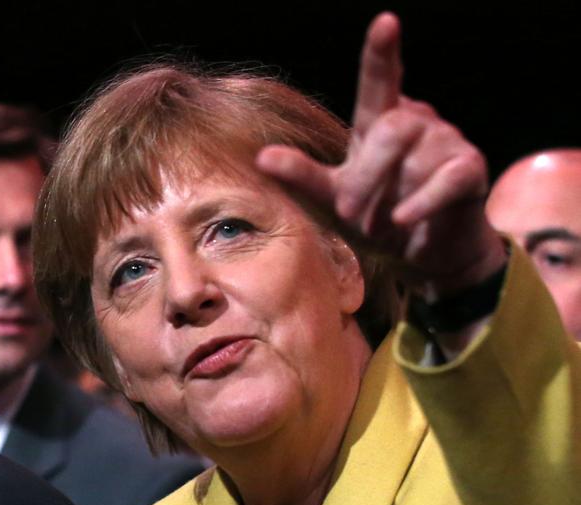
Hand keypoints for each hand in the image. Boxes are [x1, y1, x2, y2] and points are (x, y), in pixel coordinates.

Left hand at [255, 12, 505, 299]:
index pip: (380, 80)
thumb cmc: (375, 219)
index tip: (386, 22)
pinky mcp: (470, 169)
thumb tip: (262, 157)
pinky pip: (446, 179)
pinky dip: (422, 202)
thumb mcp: (332, 199)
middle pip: (391, 128)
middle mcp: (416, 122)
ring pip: (415, 155)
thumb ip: (302, 176)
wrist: (421, 256)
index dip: (382, 53)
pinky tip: (404, 219)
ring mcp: (447, 141)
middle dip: (366, 173)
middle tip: (349, 210)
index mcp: (379, 122)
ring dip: (389, 197)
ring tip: (381, 224)